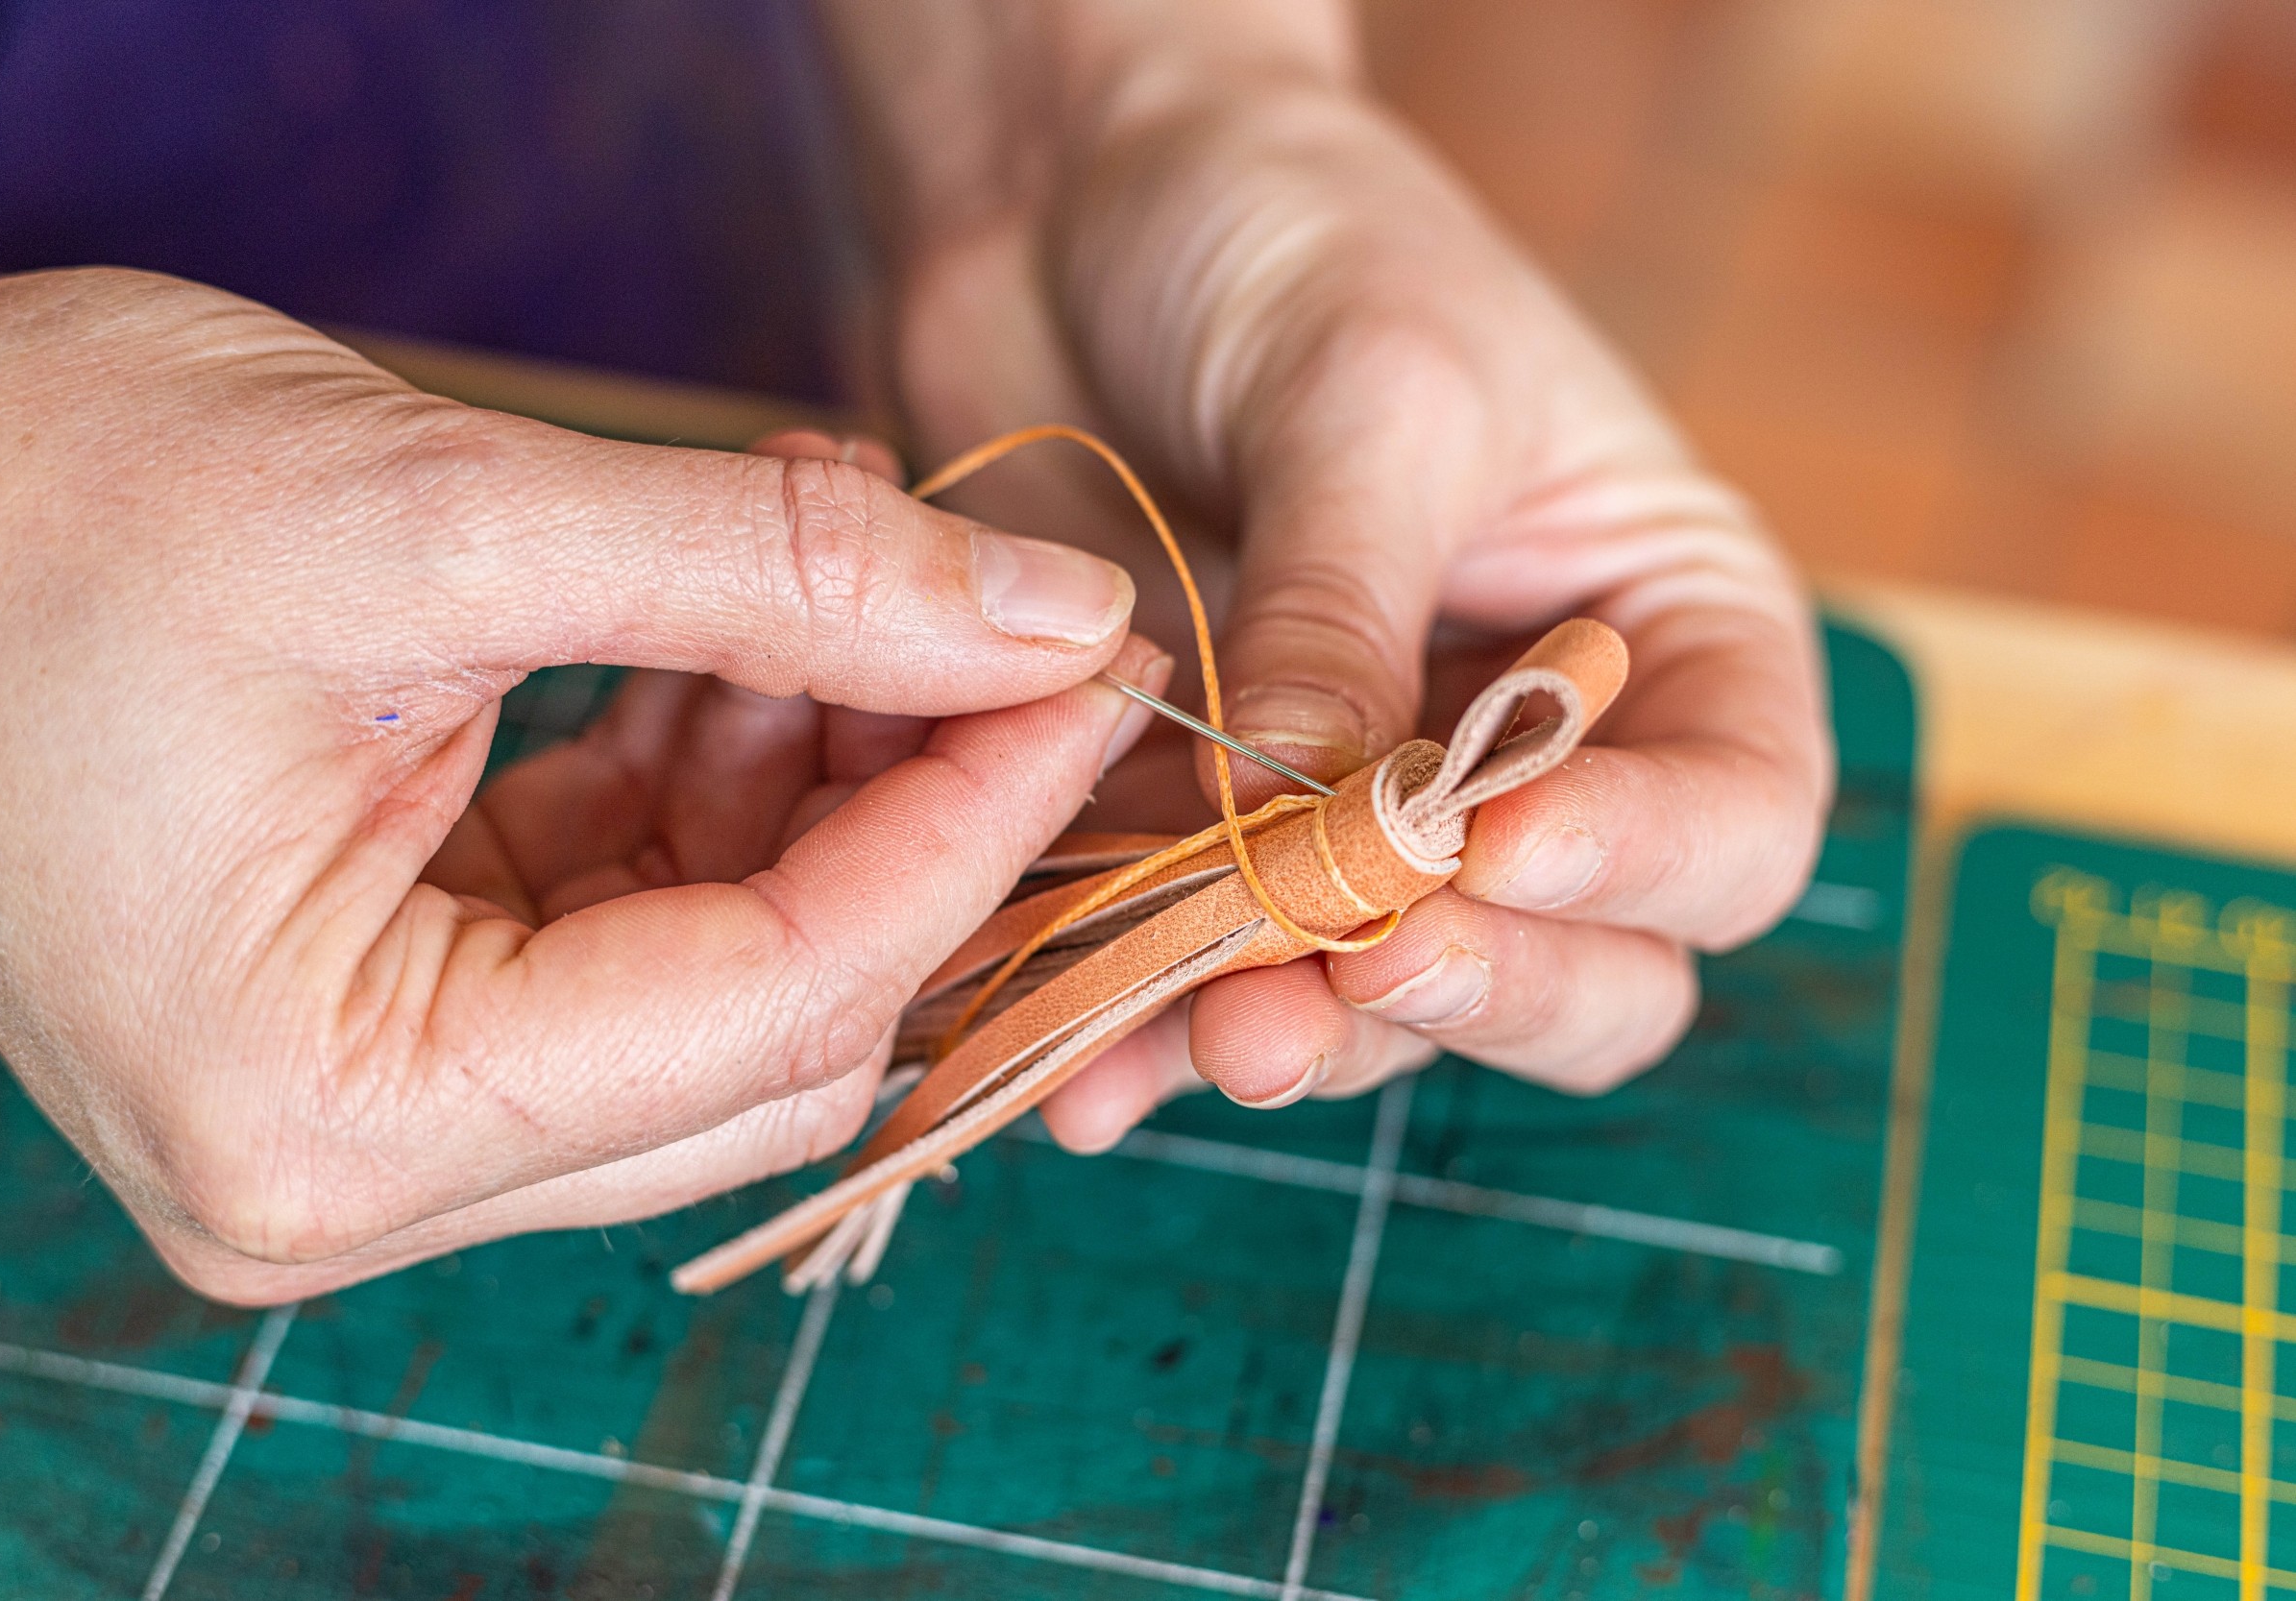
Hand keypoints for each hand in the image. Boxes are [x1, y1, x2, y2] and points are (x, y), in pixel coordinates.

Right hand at [0, 265, 1159, 1301]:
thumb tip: (1044, 618)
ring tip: (836, 590)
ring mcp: (368, 1113)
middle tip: (997, 640)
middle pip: (766, 1043)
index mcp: (328, 1117)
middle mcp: (348, 1174)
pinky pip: (627, 937)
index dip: (964, 835)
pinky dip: (712, 794)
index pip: (770, 1005)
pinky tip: (738, 645)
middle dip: (908, 833)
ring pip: (718, 994)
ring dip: (814, 797)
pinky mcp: (384, 1018)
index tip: (1085, 677)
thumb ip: (774, 577)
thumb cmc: (33, 501)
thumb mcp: (435, 512)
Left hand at [818, 0, 1831, 1144]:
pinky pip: (1200, 971)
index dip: (1639, 865)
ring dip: (1302, 1033)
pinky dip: (1144, 1024)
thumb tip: (1309, 816)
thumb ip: (1347, 611)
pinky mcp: (1207, 829)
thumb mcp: (1365, 392)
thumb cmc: (1292, 233)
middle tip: (1354, 974)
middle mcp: (1539, 754)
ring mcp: (1369, 811)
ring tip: (1204, 1034)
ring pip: (1385, 1001)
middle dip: (1478, 991)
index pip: (1730, 815)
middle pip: (1588, 964)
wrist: (1080, 199)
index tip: (1496, 849)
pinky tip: (1084, 1069)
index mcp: (1661, 630)